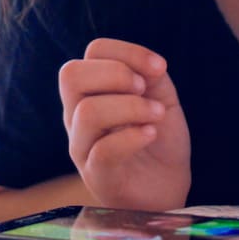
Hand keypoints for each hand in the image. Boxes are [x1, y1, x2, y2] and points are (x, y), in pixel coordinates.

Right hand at [58, 38, 191, 210]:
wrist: (167, 187)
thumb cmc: (158, 139)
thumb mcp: (160, 98)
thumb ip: (152, 75)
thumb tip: (150, 64)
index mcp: (91, 91)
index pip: (93, 52)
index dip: (127, 52)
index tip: (159, 68)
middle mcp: (77, 115)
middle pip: (71, 75)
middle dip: (116, 74)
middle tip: (144, 89)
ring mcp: (81, 147)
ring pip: (87, 112)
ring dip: (132, 107)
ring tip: (157, 114)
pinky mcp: (96, 176)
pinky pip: (103, 150)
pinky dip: (133, 137)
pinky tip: (151, 134)